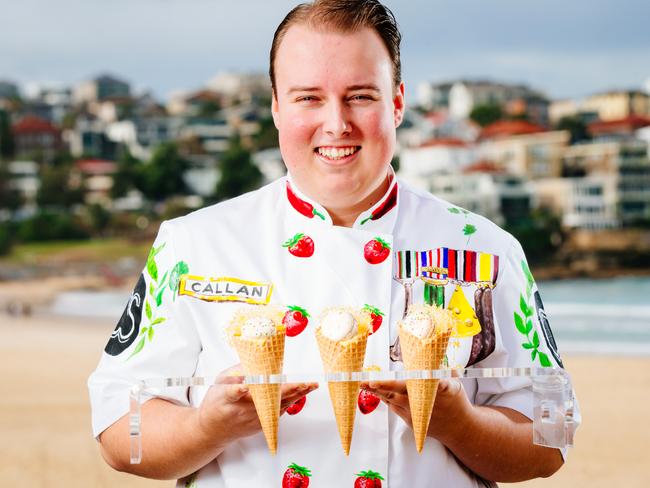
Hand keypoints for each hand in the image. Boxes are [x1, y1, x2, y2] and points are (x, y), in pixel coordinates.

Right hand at [197, 365, 317, 445]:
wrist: (213, 430)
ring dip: (295, 395)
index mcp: (226, 397)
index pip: (233, 392)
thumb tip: (257, 360)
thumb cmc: (217, 402)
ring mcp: (251, 420)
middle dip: (285, 390)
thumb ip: (237, 371)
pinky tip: (302, 393)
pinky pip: (277, 412)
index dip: (240, 388)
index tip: (246, 385)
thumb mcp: (220, 381)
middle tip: (303, 382)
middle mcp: (240, 410)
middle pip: (265, 400)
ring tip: (310, 385)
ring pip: (277, 406)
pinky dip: (290, 401)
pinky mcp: (259, 426)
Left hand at [359, 377, 471, 440]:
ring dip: (378, 392)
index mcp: (439, 389)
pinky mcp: (411, 421)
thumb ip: (442, 369)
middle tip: (368, 381)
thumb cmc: (455, 400)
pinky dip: (386, 398)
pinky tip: (376, 392)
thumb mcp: (454, 381)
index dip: (414, 378)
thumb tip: (433, 351)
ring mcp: (416, 413)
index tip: (405, 376)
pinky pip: (395, 407)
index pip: (424, 381)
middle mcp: (424, 402)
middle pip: (400, 392)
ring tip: (364, 385)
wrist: (459, 428)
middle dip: (383, 386)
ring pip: (393, 400)